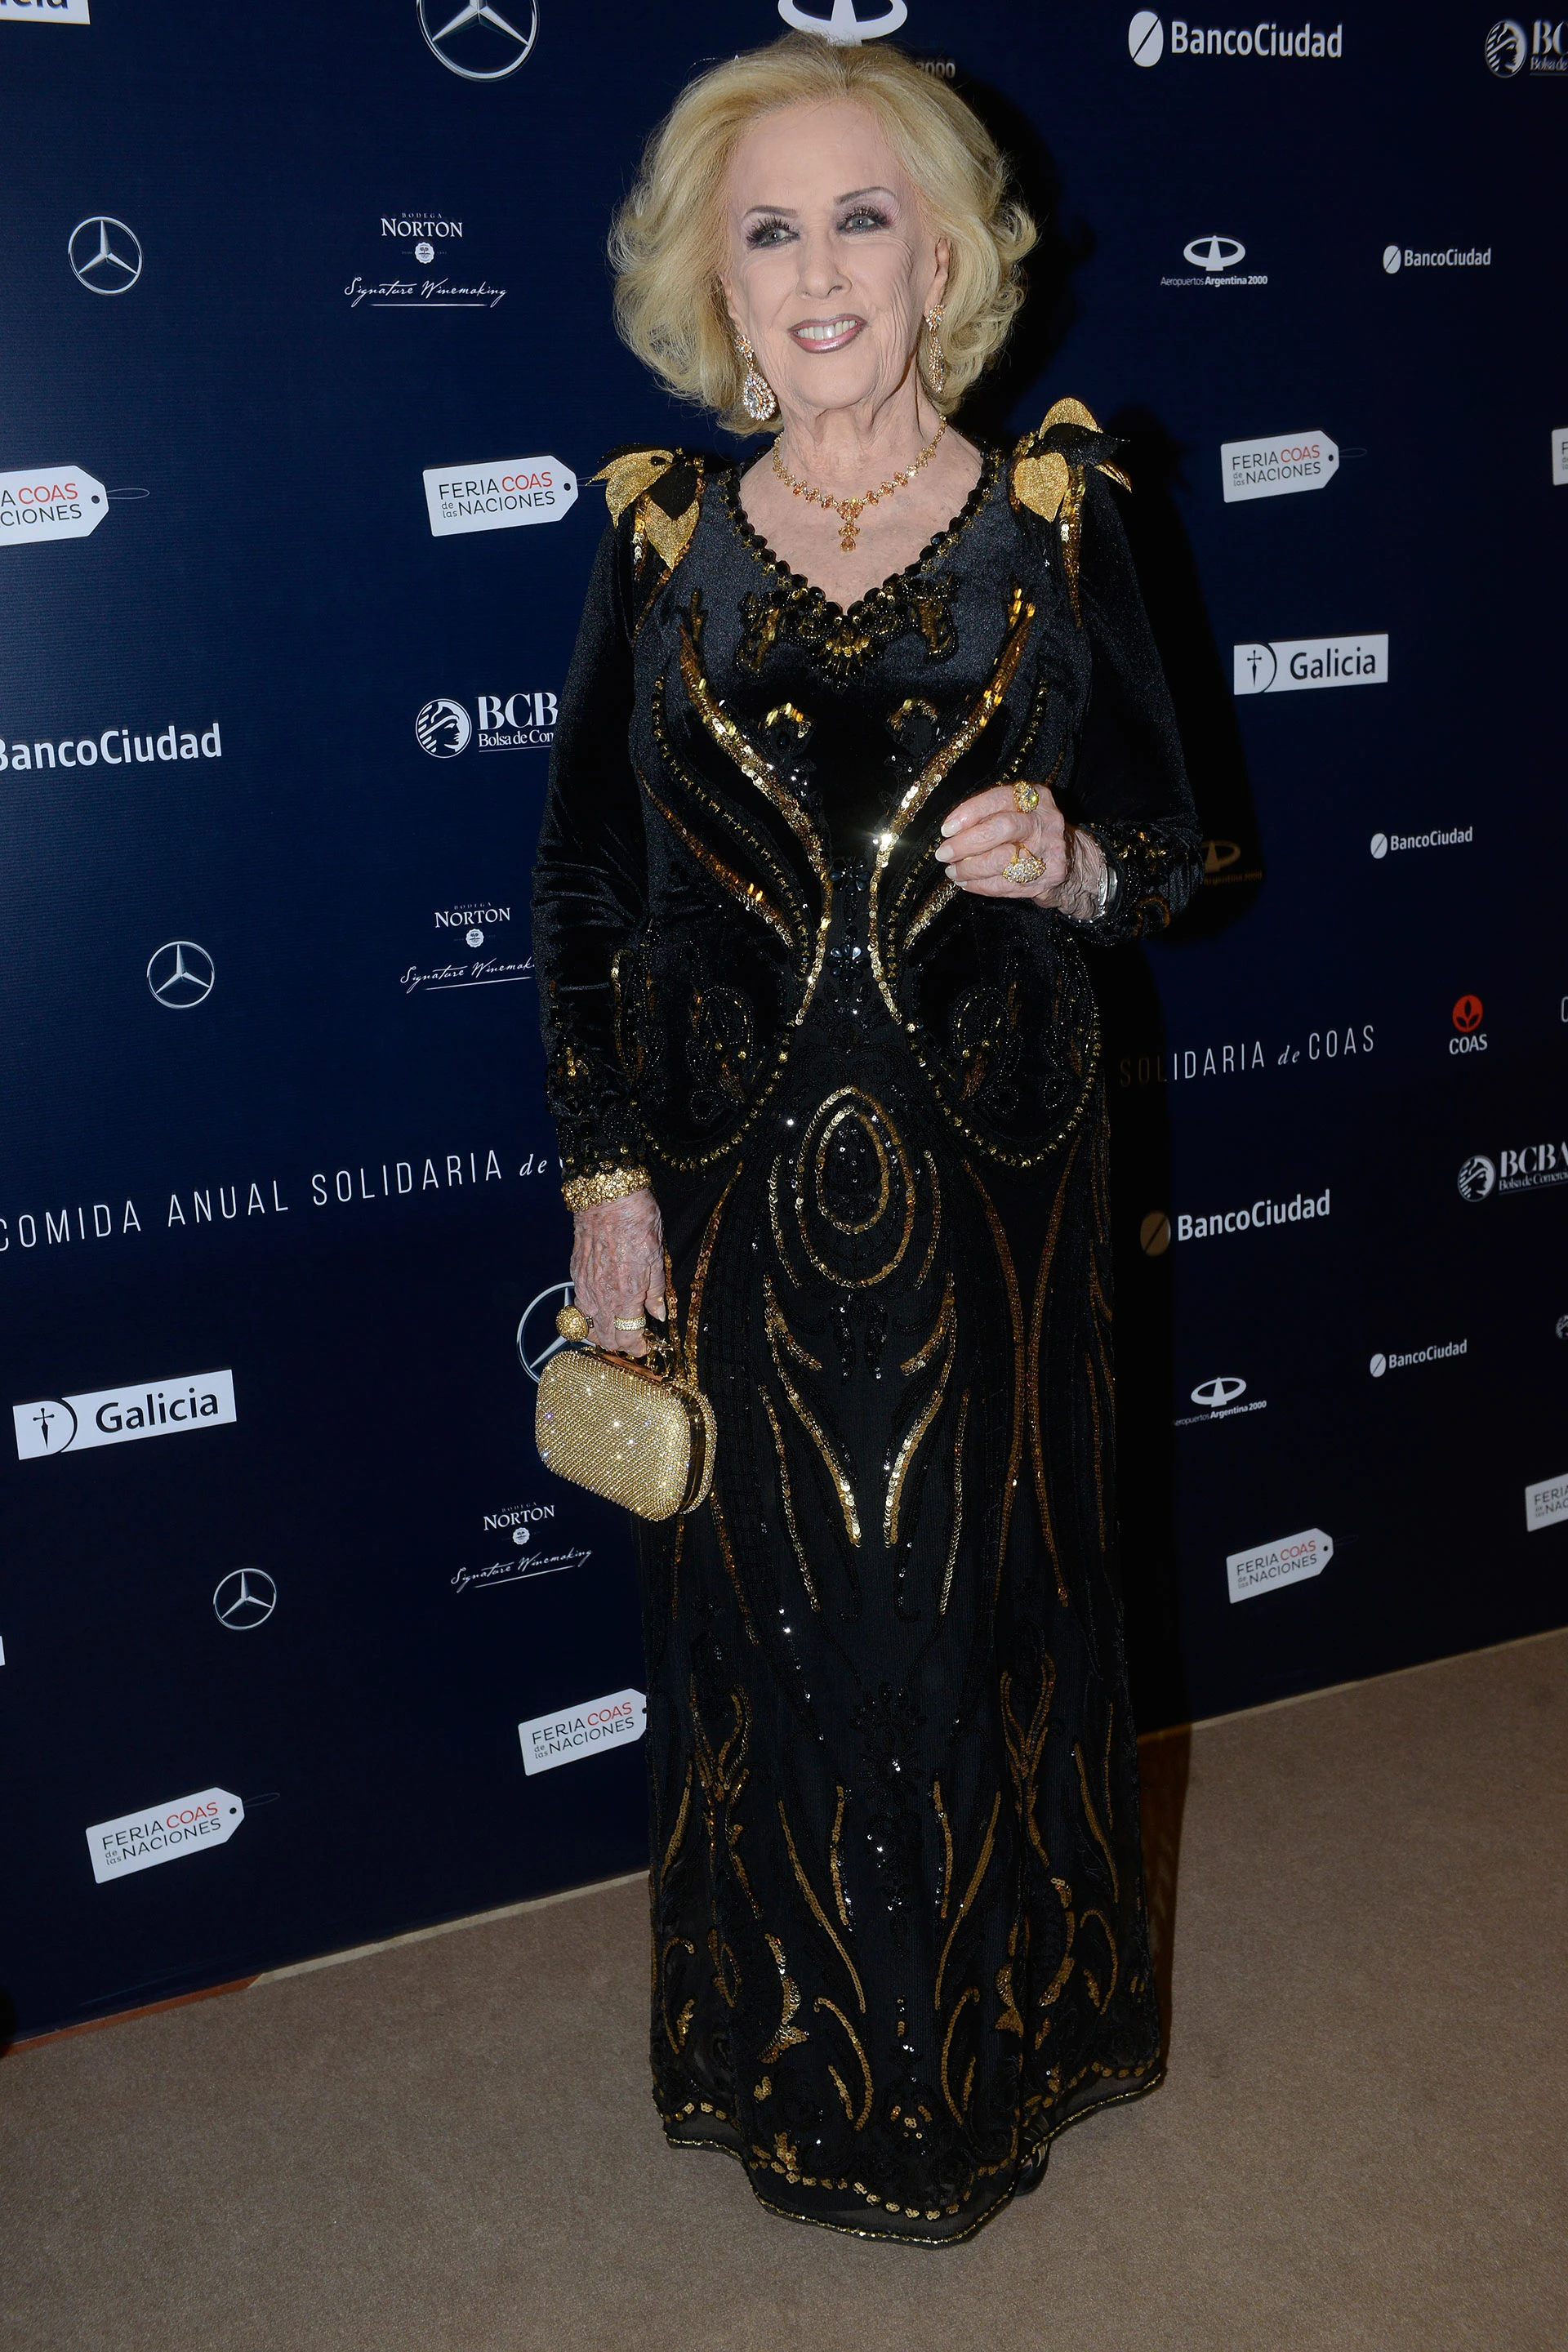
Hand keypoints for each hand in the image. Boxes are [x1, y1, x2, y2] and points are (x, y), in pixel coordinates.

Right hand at [570, 1189, 665, 1357]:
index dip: (637, 1348)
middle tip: (632, 1341)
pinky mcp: (576, 1274)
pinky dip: (586, 1317)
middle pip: (606, 1338)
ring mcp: (585, 1287)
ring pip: (586, 1326)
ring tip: (613, 1332)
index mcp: (626, 1297)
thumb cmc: (637, 1224)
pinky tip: (598, 1312)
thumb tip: (659, 1314)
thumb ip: (656, 1292)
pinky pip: (577, 1306)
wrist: (609, 1199)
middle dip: (620, 1345)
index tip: (646, 1348)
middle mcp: (601, 1297)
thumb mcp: (658, 1259)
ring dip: (600, 1335)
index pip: (628, 1338)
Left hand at [934, 783, 1105, 918]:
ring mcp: (1049, 850)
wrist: (1073, 861)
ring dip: (969, 869)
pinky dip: (980, 885)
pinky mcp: (1048, 876)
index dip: (969, 813)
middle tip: (944, 853)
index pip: (998, 799)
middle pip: (1001, 829)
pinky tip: (966, 883)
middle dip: (966, 843)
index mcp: (1036, 798)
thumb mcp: (1020, 812)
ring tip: (952, 871)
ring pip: (1001, 860)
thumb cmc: (1033, 834)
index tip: (947, 828)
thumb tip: (951, 832)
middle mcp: (1045, 821)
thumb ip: (990, 815)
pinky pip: (1005, 884)